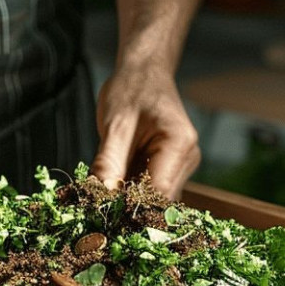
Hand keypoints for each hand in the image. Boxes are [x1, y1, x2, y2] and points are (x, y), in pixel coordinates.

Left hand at [91, 63, 200, 198]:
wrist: (144, 72)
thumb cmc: (131, 90)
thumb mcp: (114, 125)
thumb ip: (108, 163)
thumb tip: (99, 200)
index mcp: (179, 144)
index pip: (158, 192)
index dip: (131, 208)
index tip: (103, 213)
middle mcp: (187, 158)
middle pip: (158, 200)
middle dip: (129, 206)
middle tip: (97, 206)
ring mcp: (181, 165)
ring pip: (154, 199)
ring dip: (128, 199)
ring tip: (103, 193)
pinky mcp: (171, 168)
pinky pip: (150, 189)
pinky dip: (131, 190)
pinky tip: (113, 184)